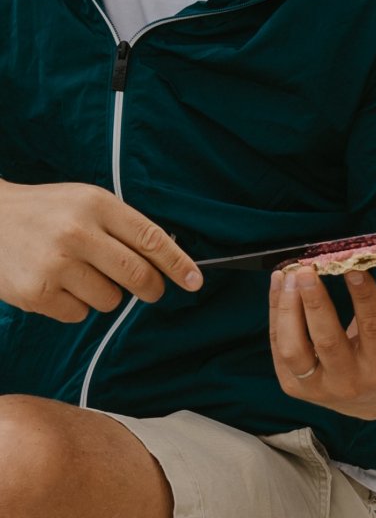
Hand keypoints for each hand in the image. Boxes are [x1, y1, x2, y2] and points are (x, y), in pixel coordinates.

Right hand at [0, 180, 201, 320]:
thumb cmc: (44, 213)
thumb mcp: (83, 203)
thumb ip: (121, 227)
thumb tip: (167, 260)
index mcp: (95, 204)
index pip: (150, 238)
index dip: (178, 263)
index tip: (195, 281)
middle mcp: (77, 232)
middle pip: (138, 276)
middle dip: (150, 289)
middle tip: (148, 289)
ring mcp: (56, 264)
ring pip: (110, 300)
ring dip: (103, 294)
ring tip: (76, 274)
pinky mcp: (38, 293)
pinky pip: (79, 315)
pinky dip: (73, 306)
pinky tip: (54, 284)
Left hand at [269, 258, 375, 418]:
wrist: (371, 397)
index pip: (373, 326)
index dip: (363, 294)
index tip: (351, 264)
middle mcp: (351, 382)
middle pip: (328, 340)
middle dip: (315, 301)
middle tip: (307, 269)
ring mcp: (318, 388)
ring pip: (294, 348)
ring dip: (287, 308)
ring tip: (288, 275)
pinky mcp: (293, 386)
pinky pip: (278, 347)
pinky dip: (276, 313)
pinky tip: (280, 285)